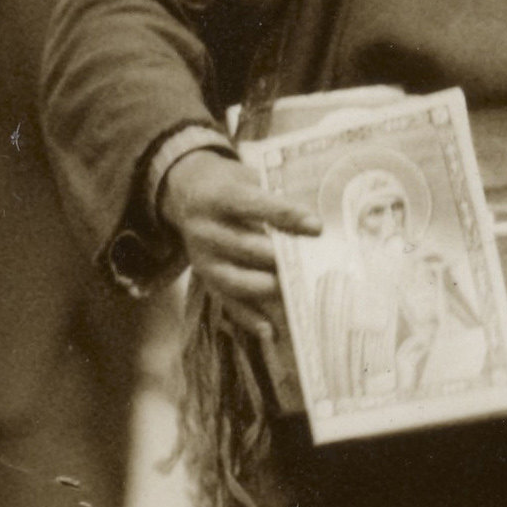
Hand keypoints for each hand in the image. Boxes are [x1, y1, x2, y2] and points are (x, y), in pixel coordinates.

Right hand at [158, 139, 312, 308]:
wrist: (187, 193)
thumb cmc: (232, 185)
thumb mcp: (247, 176)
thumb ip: (276, 194)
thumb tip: (318, 219)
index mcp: (217, 196)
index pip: (251, 204)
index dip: (284, 215)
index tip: (316, 226)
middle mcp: (204, 229)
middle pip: (244, 247)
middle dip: (280, 258)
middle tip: (315, 267)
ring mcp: (202, 258)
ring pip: (235, 280)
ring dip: (268, 288)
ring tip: (299, 293)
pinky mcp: (205, 280)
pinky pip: (227, 302)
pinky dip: (249, 318)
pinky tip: (271, 329)